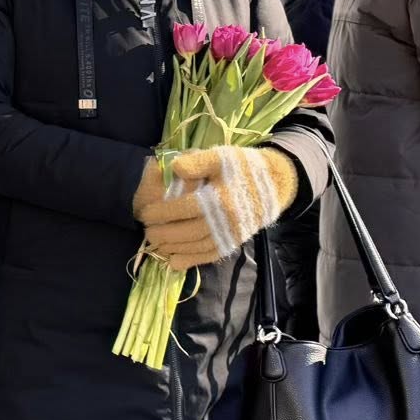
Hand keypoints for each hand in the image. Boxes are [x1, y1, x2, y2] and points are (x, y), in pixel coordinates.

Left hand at [139, 146, 298, 270]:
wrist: (275, 184)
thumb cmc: (242, 168)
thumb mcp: (221, 157)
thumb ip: (197, 162)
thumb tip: (174, 167)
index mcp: (221, 199)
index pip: (184, 209)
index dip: (161, 213)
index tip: (144, 214)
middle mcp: (227, 221)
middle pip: (188, 232)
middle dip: (163, 233)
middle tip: (146, 230)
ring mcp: (231, 234)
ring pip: (197, 247)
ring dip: (173, 248)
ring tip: (155, 244)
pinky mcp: (234, 242)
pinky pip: (211, 255)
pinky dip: (192, 260)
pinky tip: (174, 262)